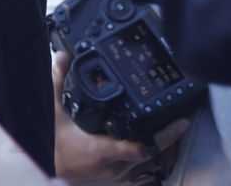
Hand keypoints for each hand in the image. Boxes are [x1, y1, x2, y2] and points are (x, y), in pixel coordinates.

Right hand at [53, 53, 190, 184]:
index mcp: (99, 150)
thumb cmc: (52, 143)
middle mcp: (112, 167)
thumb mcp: (54, 111)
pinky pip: (144, 176)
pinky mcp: (117, 182)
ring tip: (178, 131)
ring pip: (151, 167)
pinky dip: (156, 163)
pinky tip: (165, 151)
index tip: (179, 121)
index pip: (138, 148)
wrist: (47, 168)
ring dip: (166, 150)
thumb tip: (61, 57)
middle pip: (152, 156)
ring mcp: (117, 177)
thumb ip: (58, 83)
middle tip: (184, 120)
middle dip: (170, 139)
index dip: (163, 136)